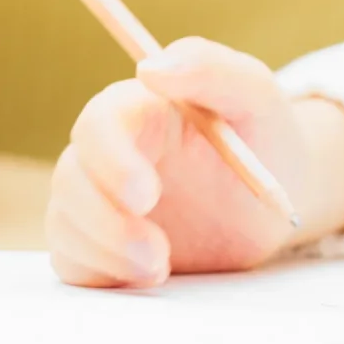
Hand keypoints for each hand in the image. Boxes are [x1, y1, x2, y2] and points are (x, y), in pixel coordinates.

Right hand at [47, 38, 343, 287]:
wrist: (276, 202)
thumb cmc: (266, 137)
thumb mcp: (255, 94)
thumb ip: (211, 68)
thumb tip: (151, 66)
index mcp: (139, 110)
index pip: (100, 124)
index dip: (111, 159)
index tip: (146, 195)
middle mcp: (109, 153)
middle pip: (71, 178)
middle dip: (105, 219)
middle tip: (157, 254)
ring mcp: (101, 201)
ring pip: (66, 223)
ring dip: (107, 251)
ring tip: (162, 268)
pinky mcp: (102, 245)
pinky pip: (75, 262)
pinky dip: (103, 274)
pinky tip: (148, 276)